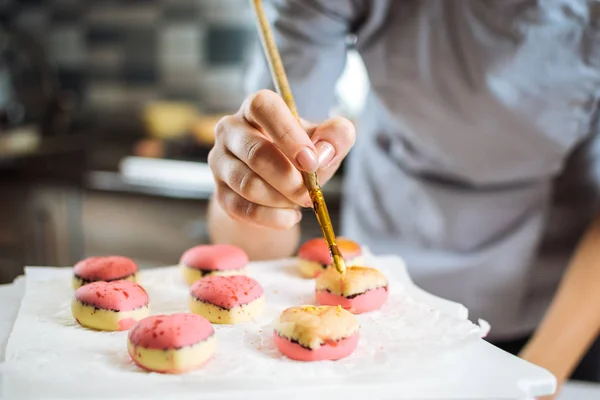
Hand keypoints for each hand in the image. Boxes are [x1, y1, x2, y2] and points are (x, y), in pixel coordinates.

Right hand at [208, 89, 354, 229]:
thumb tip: (322, 152)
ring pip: (247, 184)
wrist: (279, 185)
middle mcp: (230, 129)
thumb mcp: (325, 141)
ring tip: (299, 202)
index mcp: (256, 107)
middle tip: (309, 193)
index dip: (287, 134)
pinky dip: (271, 218)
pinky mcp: (220, 191)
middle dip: (288, 178)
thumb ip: (336, 136)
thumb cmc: (301, 155)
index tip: (310, 161)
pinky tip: (288, 216)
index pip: (262, 107)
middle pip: (255, 152)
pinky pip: (241, 208)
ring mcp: (219, 161)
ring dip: (280, 199)